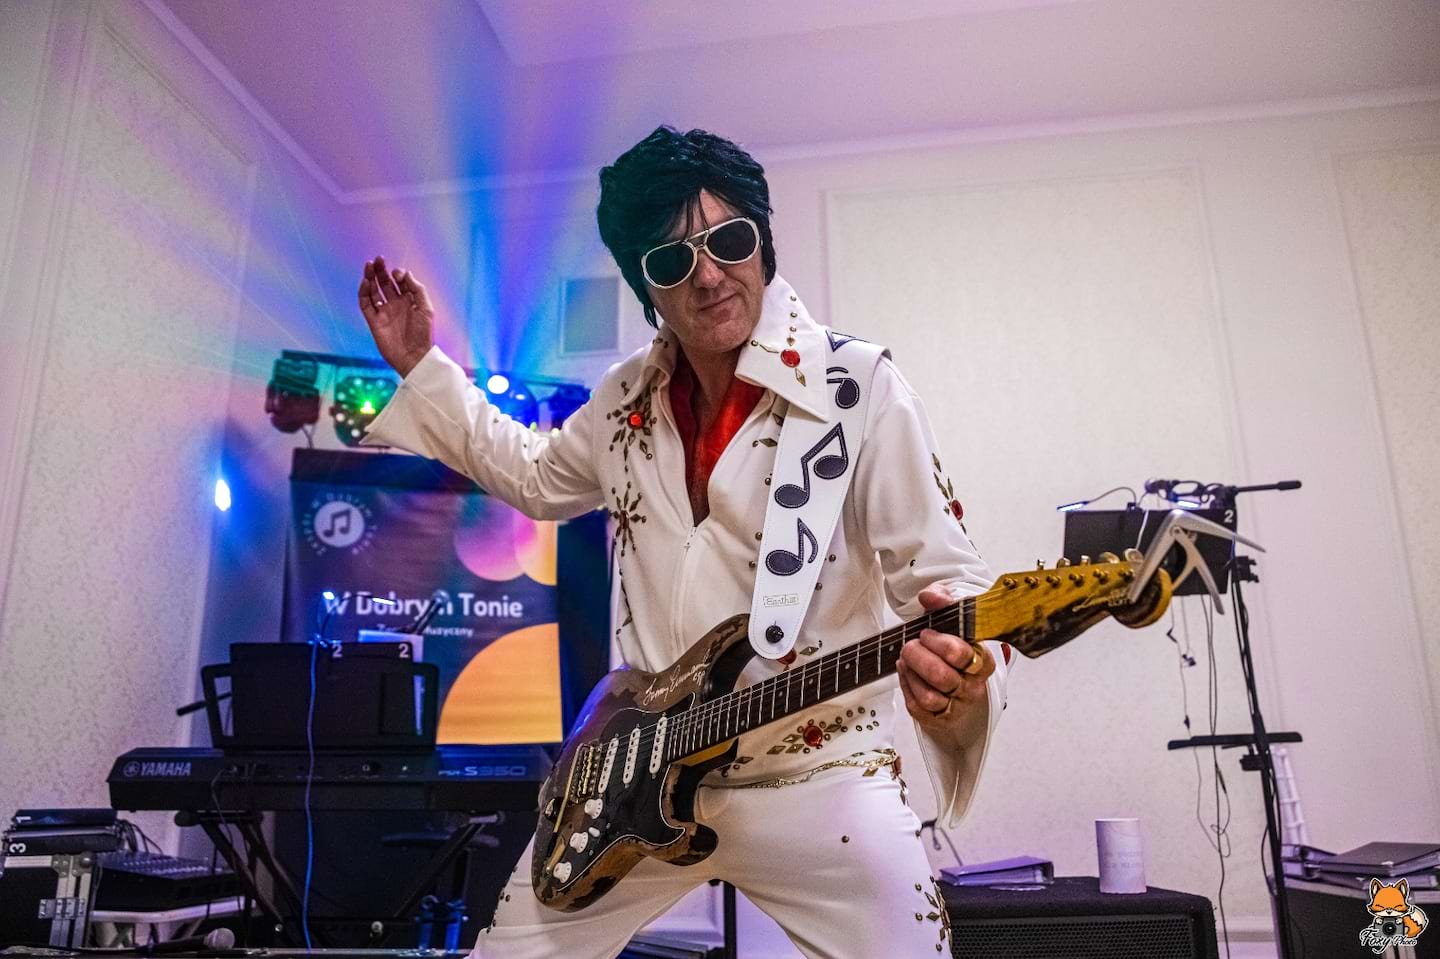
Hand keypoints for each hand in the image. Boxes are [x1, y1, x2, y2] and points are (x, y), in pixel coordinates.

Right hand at [358, 255, 433, 376]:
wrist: (414, 356)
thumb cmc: (424, 334)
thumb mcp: (426, 309)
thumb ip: (417, 289)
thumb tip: (405, 273)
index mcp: (409, 301)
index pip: (400, 282)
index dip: (398, 274)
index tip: (399, 274)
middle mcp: (395, 305)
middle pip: (385, 283)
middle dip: (381, 271)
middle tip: (378, 259)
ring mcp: (384, 312)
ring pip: (373, 291)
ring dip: (370, 278)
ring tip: (369, 265)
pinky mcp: (374, 321)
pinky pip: (365, 304)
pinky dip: (364, 293)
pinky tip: (366, 282)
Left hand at [896, 584, 991, 726]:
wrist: (955, 674)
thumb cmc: (952, 645)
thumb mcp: (951, 618)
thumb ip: (942, 602)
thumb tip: (928, 596)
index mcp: (982, 661)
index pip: (960, 654)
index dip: (937, 642)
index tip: (925, 633)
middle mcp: (972, 686)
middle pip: (941, 677)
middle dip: (918, 658)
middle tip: (909, 646)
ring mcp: (957, 705)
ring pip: (929, 697)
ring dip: (911, 674)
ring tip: (905, 659)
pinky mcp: (940, 719)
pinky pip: (918, 708)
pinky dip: (906, 687)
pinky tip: (904, 672)